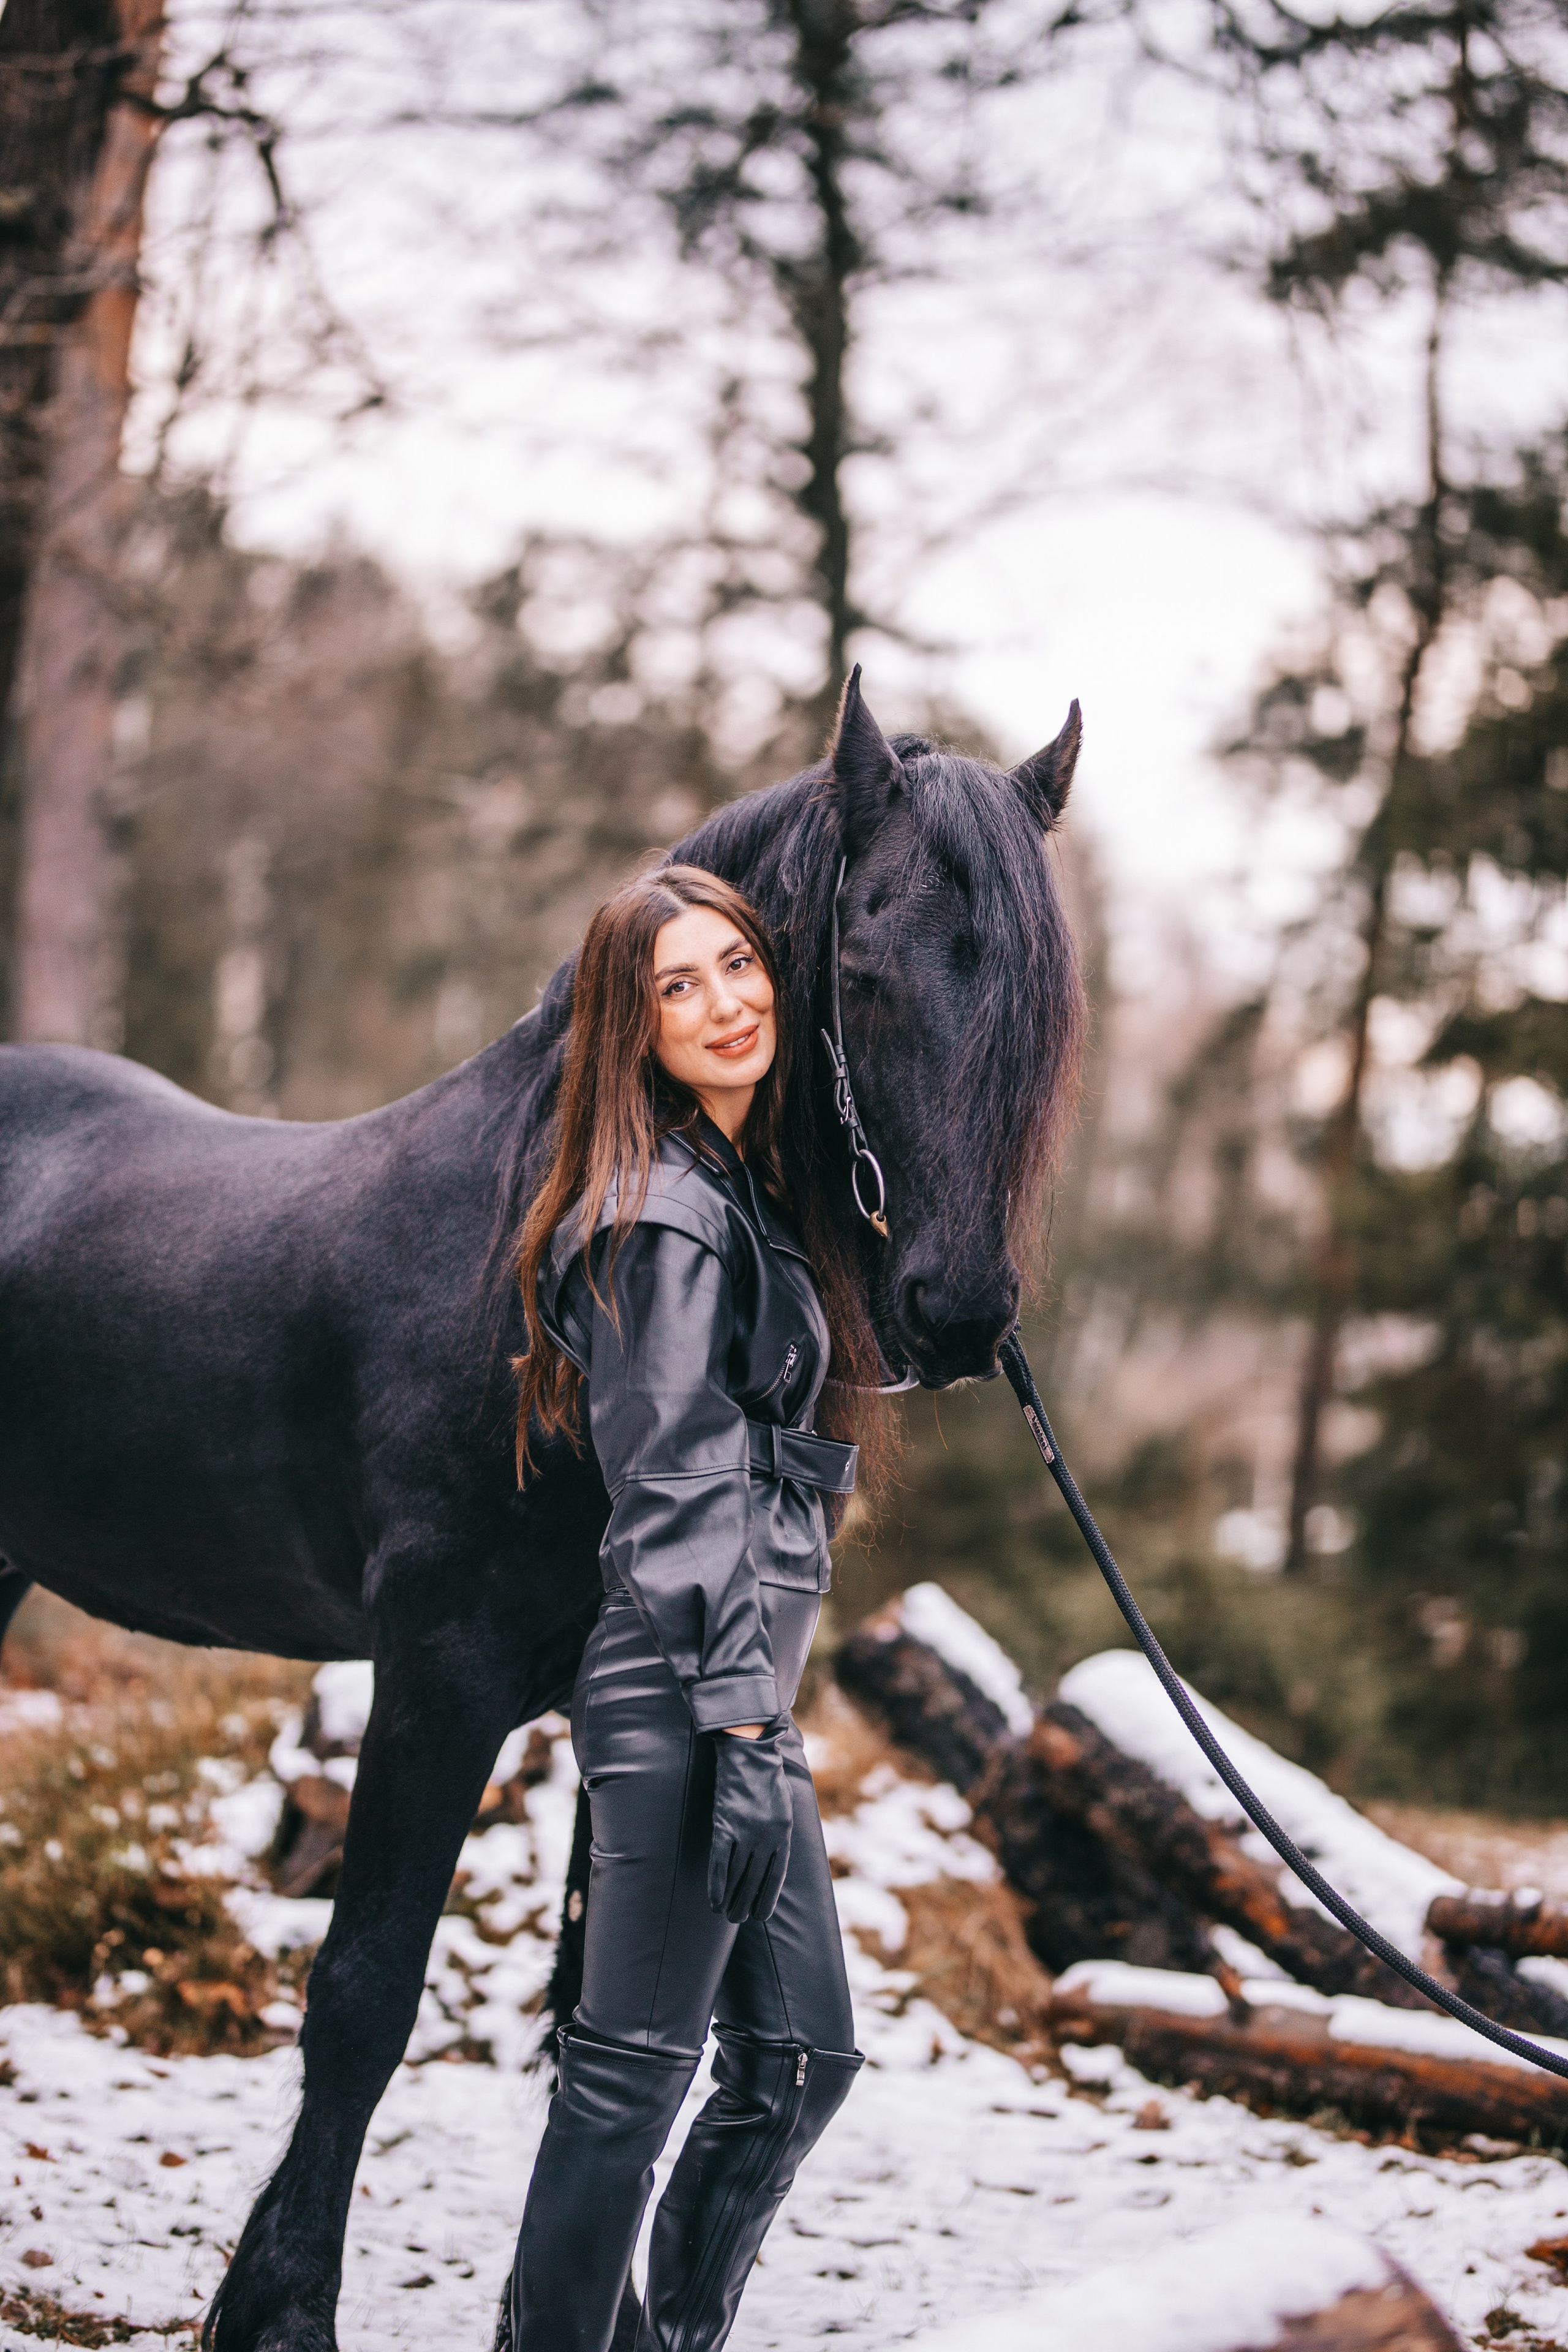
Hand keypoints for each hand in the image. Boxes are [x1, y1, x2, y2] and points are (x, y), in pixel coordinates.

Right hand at [708, 1723, 791, 1922]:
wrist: (748, 1753)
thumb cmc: (767, 1780)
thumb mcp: (784, 1807)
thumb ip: (780, 1834)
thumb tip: (773, 1861)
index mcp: (784, 1833)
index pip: (776, 1876)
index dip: (767, 1898)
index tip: (760, 1915)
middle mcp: (767, 1836)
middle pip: (756, 1880)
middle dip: (747, 1903)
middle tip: (738, 1919)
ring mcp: (746, 1832)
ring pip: (738, 1876)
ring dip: (731, 1900)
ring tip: (726, 1915)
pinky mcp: (725, 1825)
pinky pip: (720, 1862)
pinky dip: (716, 1884)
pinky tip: (713, 1900)